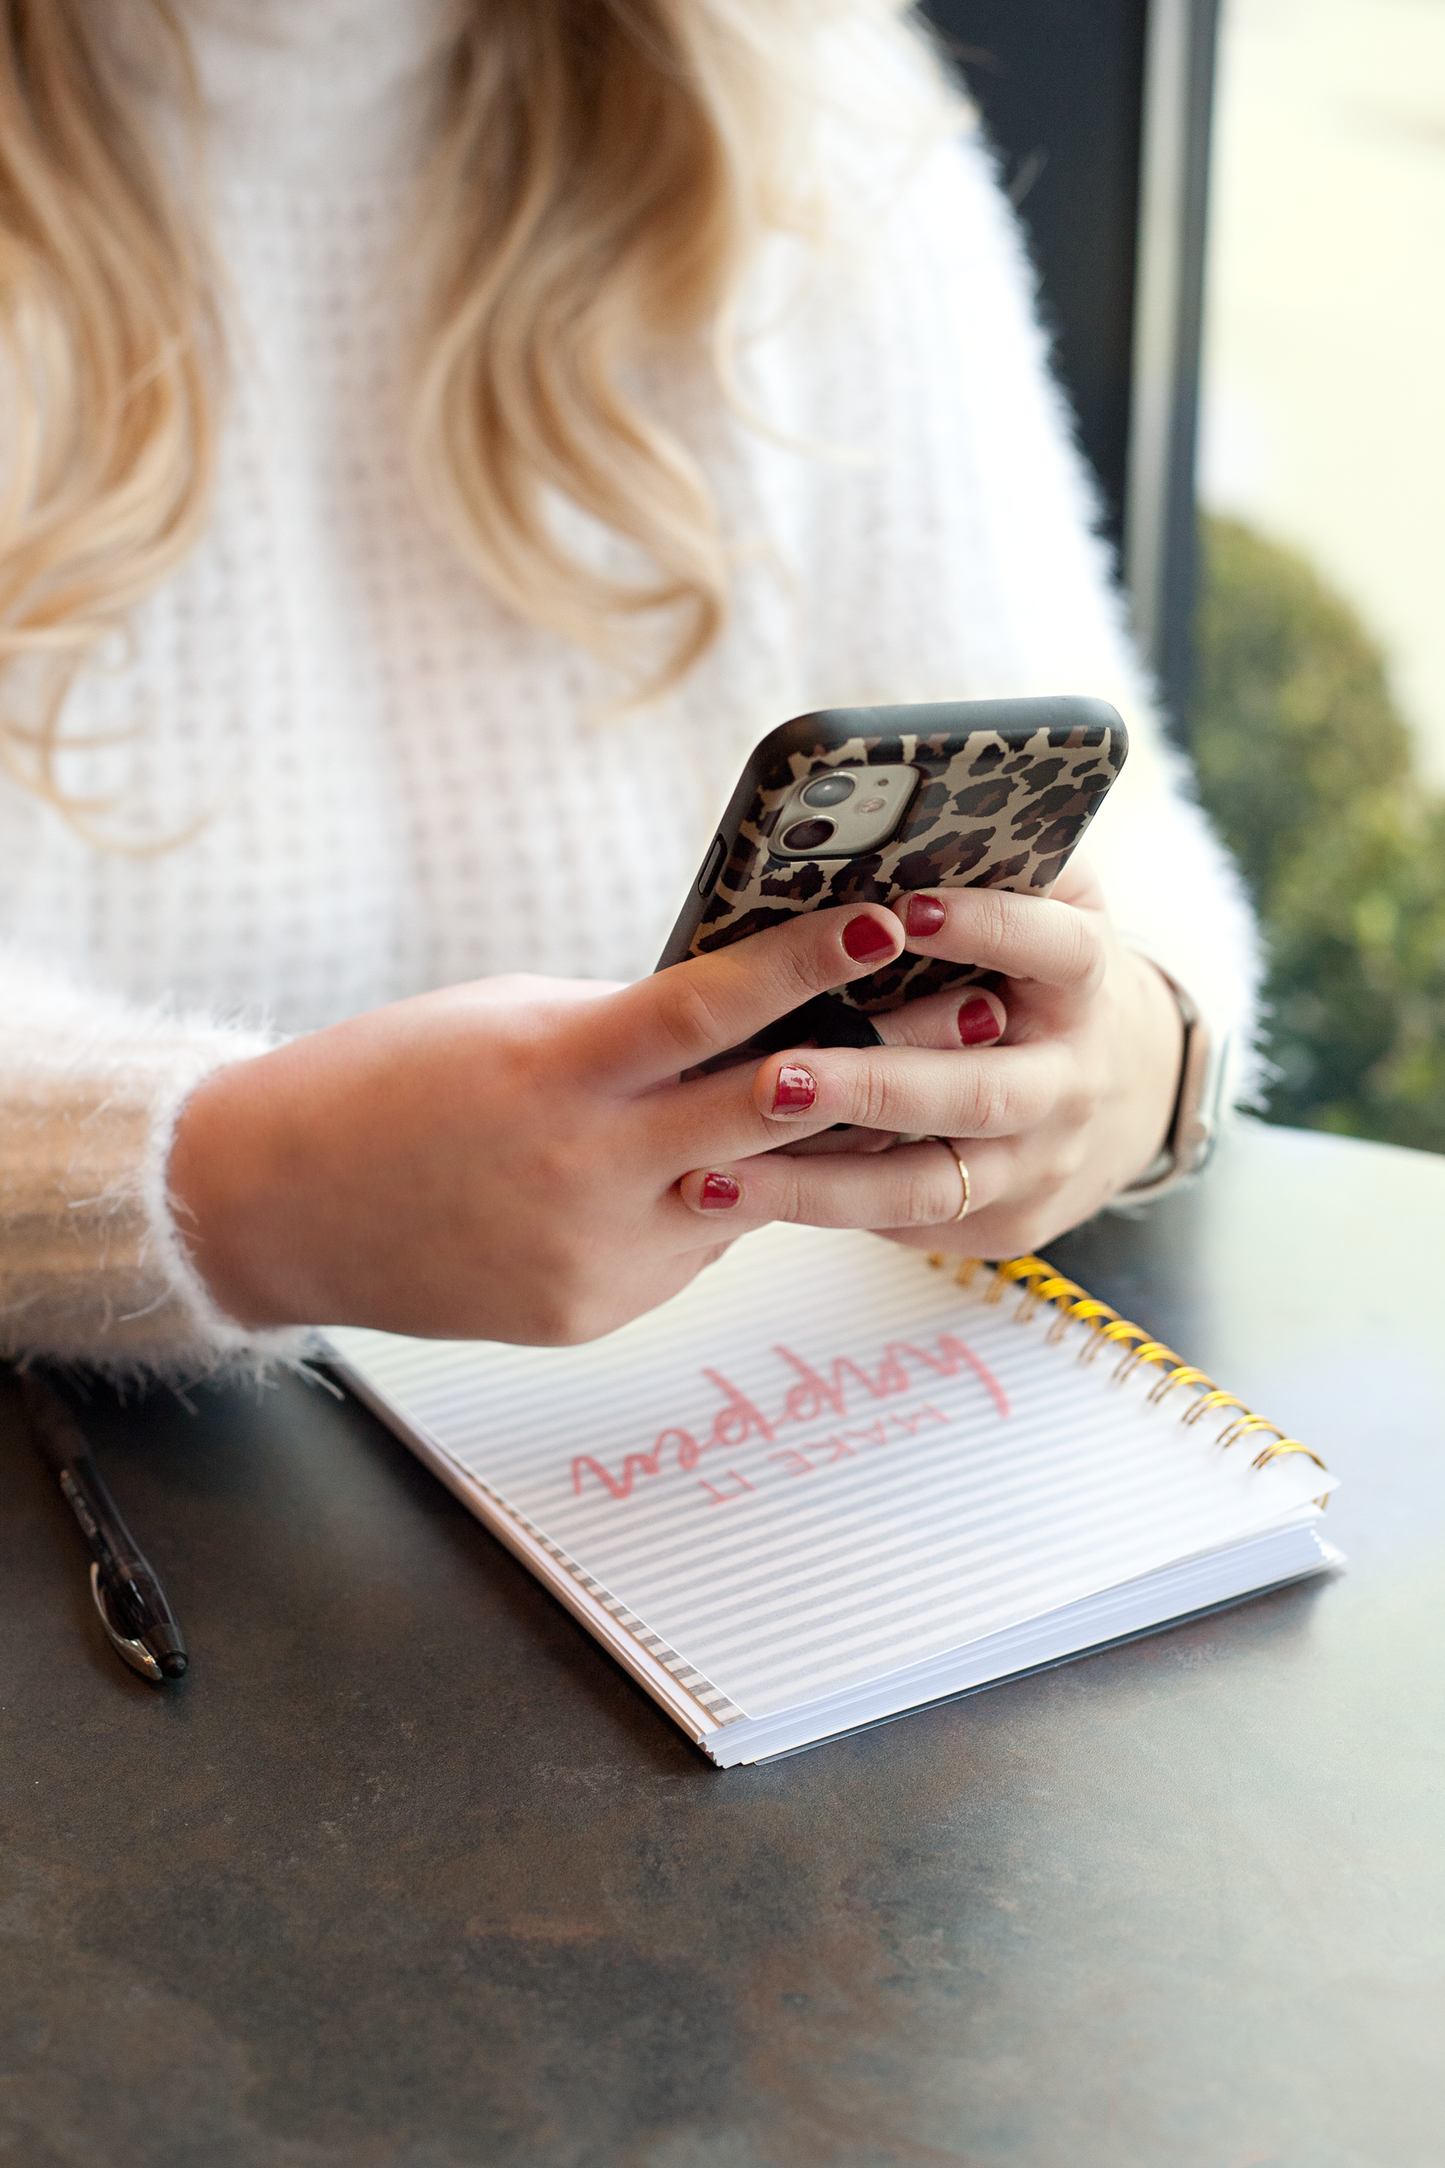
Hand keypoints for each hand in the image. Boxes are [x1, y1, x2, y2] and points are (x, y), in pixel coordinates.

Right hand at [167, 903, 1001, 1344]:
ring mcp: (595, 1259)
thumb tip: (740, 1024)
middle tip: (971, 1019)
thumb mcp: (514, 1022)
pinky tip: (700, 1180)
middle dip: (879, 1067)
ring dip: (810, 1150)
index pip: (710, 1009)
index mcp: (560, 1073)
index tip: (894, 919)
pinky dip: (709, 1211)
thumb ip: (629, 1033)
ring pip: (750, 1198)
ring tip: (884, 1097)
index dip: (809, 963)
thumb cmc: (390, 1081)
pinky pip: (691, 1253)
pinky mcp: (590, 1312)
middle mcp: (588, 1173)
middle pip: (771, 1117)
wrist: (278, 1206)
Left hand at [674, 857, 1182, 1259]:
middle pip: (976, 1092)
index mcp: (1083, 983)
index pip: (1053, 950)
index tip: (900, 912)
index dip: (987, 930)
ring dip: (815, 1180)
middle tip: (773, 1076)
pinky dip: (815, 1206)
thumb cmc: (1038, 971)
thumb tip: (910, 798)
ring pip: (926, 1184)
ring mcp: (1038, 1164)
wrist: (1121, 1091)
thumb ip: (996, 857)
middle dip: (872, 1085)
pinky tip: (731, 1193)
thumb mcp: (1046, 905)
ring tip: (713, 1169)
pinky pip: (901, 1219)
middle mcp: (1069, 1081)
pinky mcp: (1002, 1224)